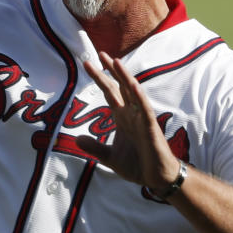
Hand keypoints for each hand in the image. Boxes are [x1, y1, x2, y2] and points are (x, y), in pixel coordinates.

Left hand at [76, 51, 180, 192]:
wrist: (156, 179)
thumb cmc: (137, 165)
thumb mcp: (109, 158)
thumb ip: (94, 148)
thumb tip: (76, 139)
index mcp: (122, 118)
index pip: (109, 92)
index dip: (100, 78)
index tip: (88, 63)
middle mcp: (132, 114)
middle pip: (120, 87)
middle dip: (110, 70)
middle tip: (99, 53)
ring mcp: (142, 119)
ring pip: (133, 93)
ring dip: (125, 77)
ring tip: (115, 62)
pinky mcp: (151, 128)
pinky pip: (146, 110)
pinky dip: (140, 98)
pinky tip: (134, 86)